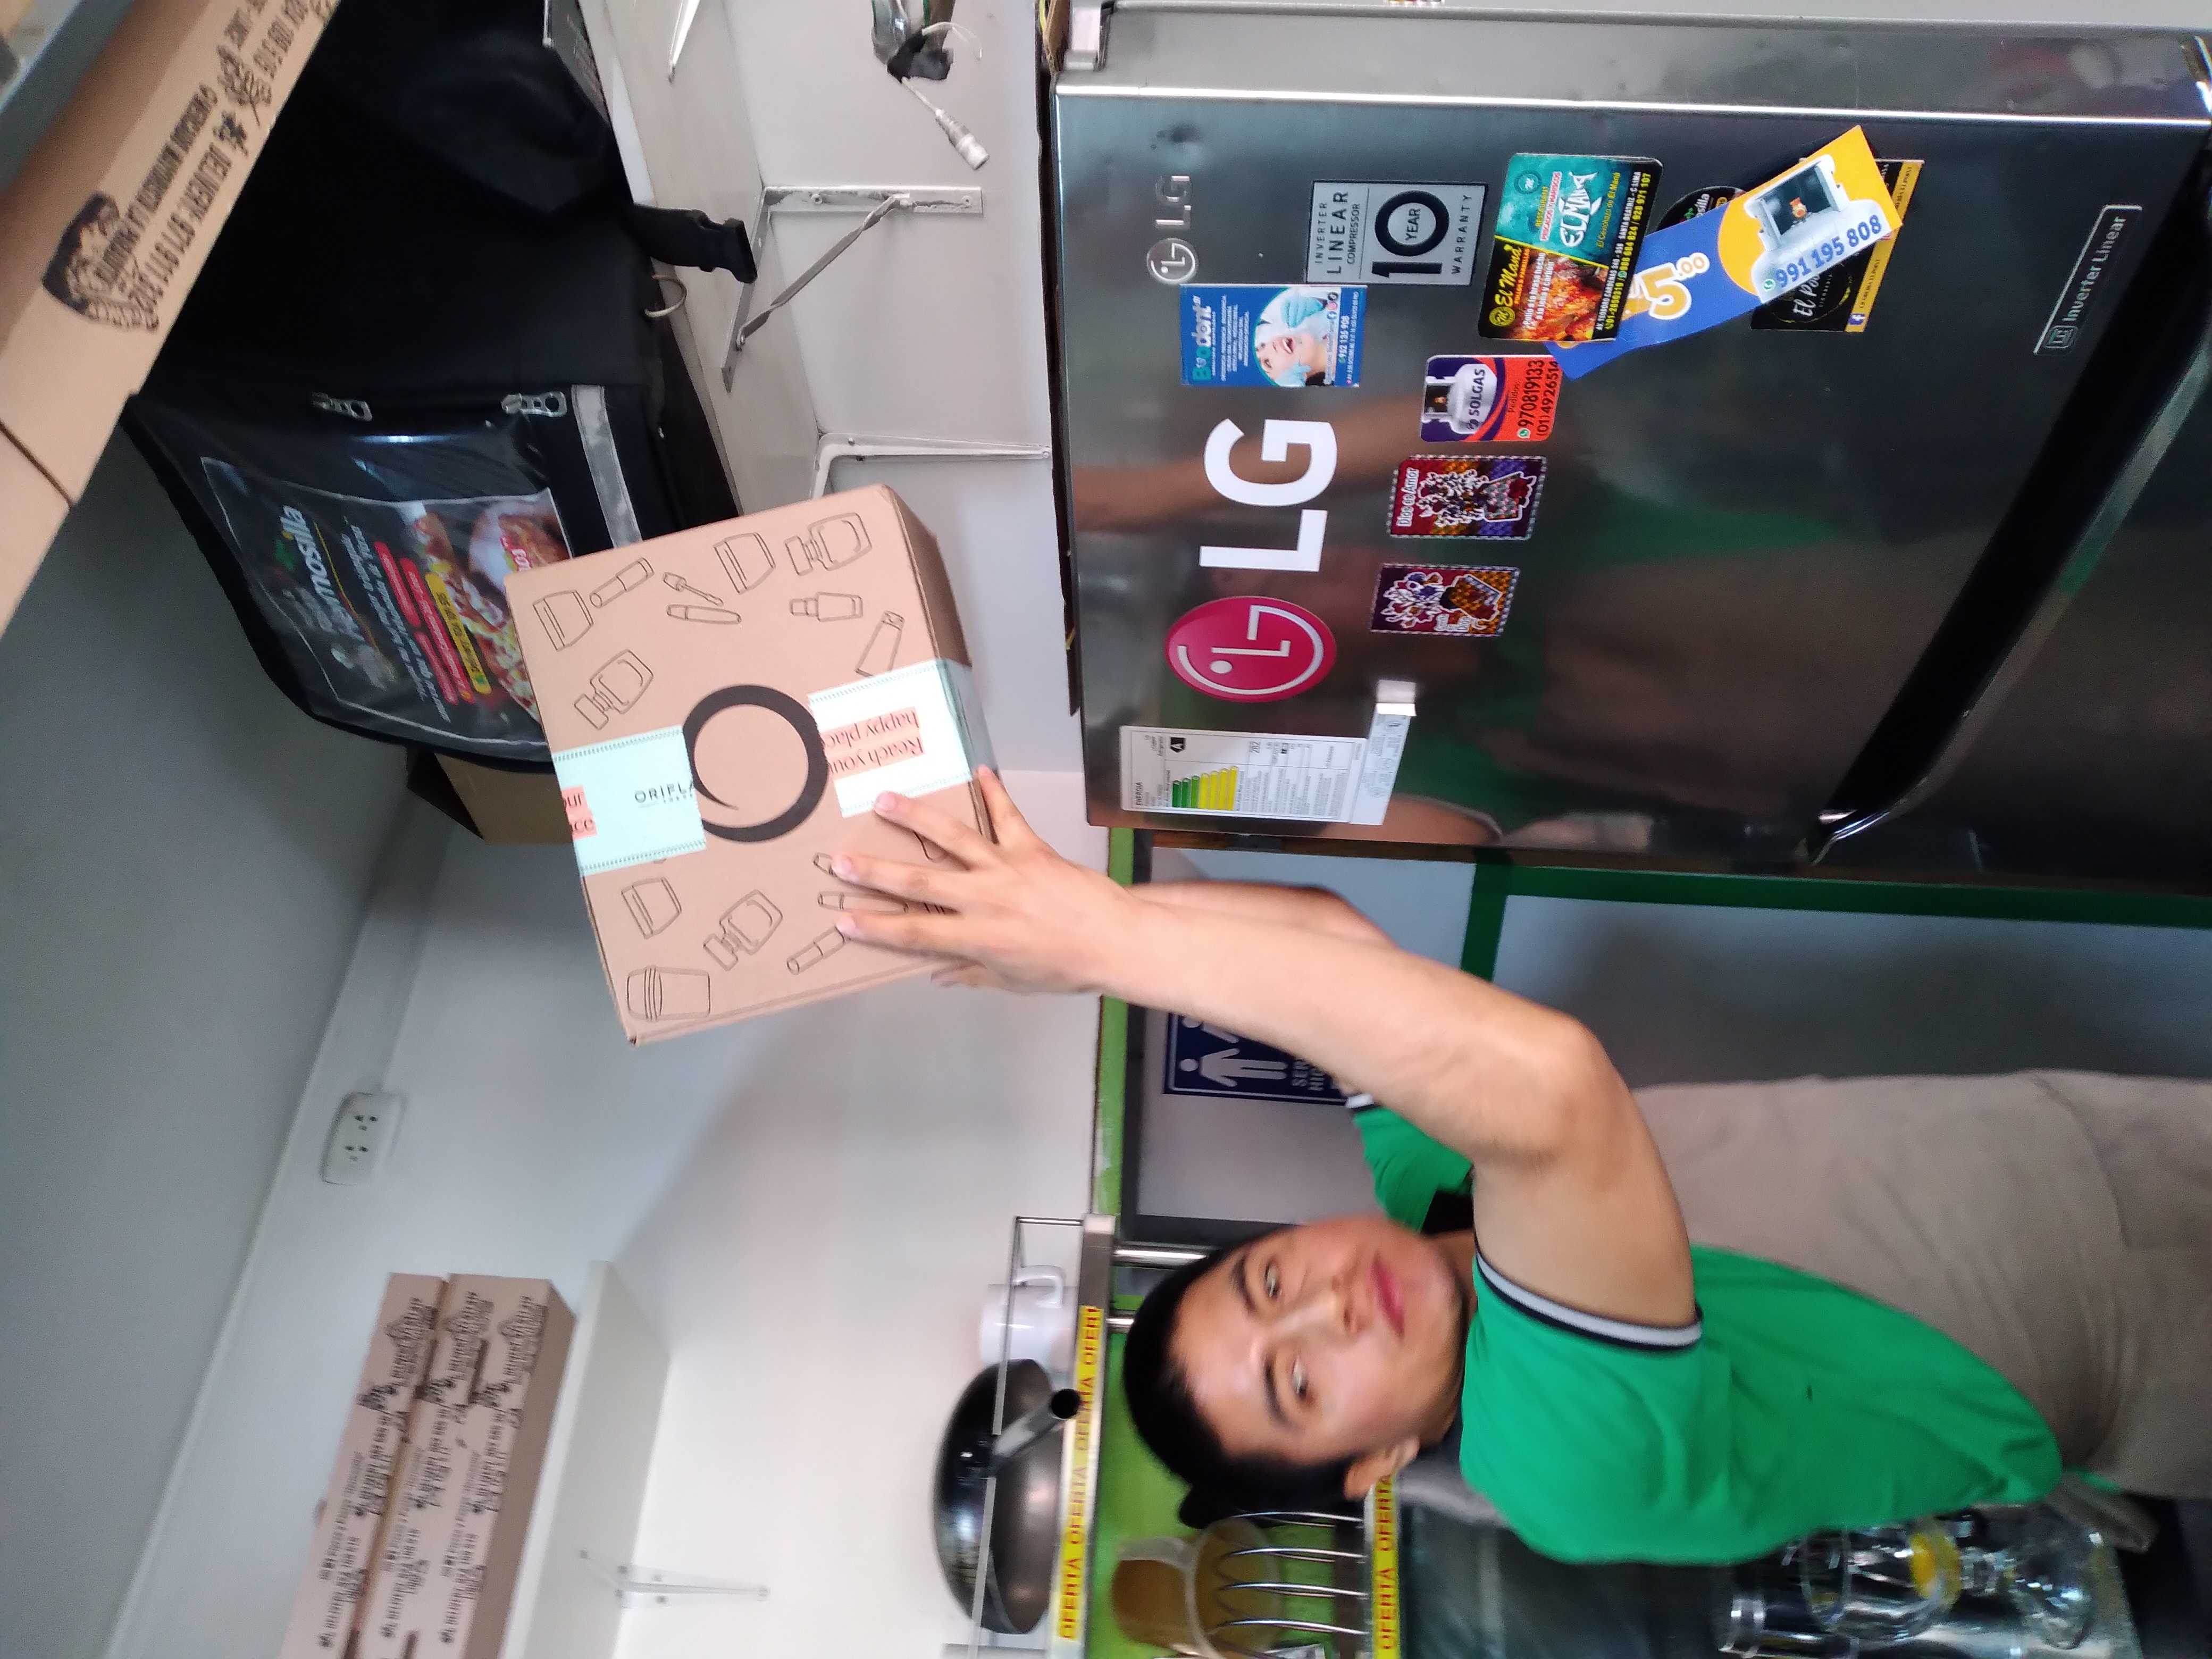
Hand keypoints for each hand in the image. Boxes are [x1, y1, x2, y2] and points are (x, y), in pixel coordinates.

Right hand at [828, 768, 1142, 994]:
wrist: (1114, 941)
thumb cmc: (1064, 969)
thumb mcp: (1013, 981)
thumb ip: (972, 973)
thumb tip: (937, 974)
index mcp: (978, 938)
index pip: (915, 935)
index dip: (876, 928)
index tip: (843, 919)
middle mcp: (986, 900)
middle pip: (921, 883)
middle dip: (877, 871)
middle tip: (840, 859)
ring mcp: (1007, 869)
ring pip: (954, 838)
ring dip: (917, 817)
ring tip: (885, 799)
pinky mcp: (1032, 849)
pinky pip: (1008, 816)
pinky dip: (994, 792)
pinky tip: (981, 769)